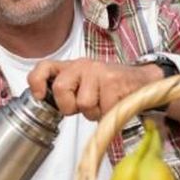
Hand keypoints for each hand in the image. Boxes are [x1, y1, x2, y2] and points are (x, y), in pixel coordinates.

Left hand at [29, 59, 158, 120]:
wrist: (142, 81)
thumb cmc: (111, 87)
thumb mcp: (85, 86)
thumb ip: (67, 92)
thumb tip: (46, 104)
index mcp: (72, 67)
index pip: (44, 66)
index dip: (36, 81)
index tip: (40, 96)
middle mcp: (83, 65)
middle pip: (60, 88)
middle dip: (70, 107)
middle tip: (83, 107)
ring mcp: (98, 72)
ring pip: (83, 104)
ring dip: (94, 113)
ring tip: (104, 104)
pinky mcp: (113, 81)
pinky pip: (102, 109)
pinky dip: (108, 114)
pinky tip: (115, 104)